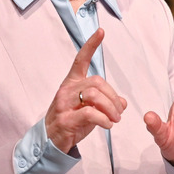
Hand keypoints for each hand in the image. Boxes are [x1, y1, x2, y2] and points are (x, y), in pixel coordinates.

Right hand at [45, 28, 126, 152]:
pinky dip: (104, 119)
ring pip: (94, 95)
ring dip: (111, 108)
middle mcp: (67, 90)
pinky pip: (90, 113)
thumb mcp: (89, 109)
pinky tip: (108, 125)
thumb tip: (122, 102)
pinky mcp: (66, 119)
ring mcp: (64, 104)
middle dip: (113, 97)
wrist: (51, 141)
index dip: (91, 45)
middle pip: (97, 82)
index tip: (101, 32)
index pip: (81, 59)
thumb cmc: (71, 122)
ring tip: (115, 119)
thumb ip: (105, 102)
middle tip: (119, 112)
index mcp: (72, 83)